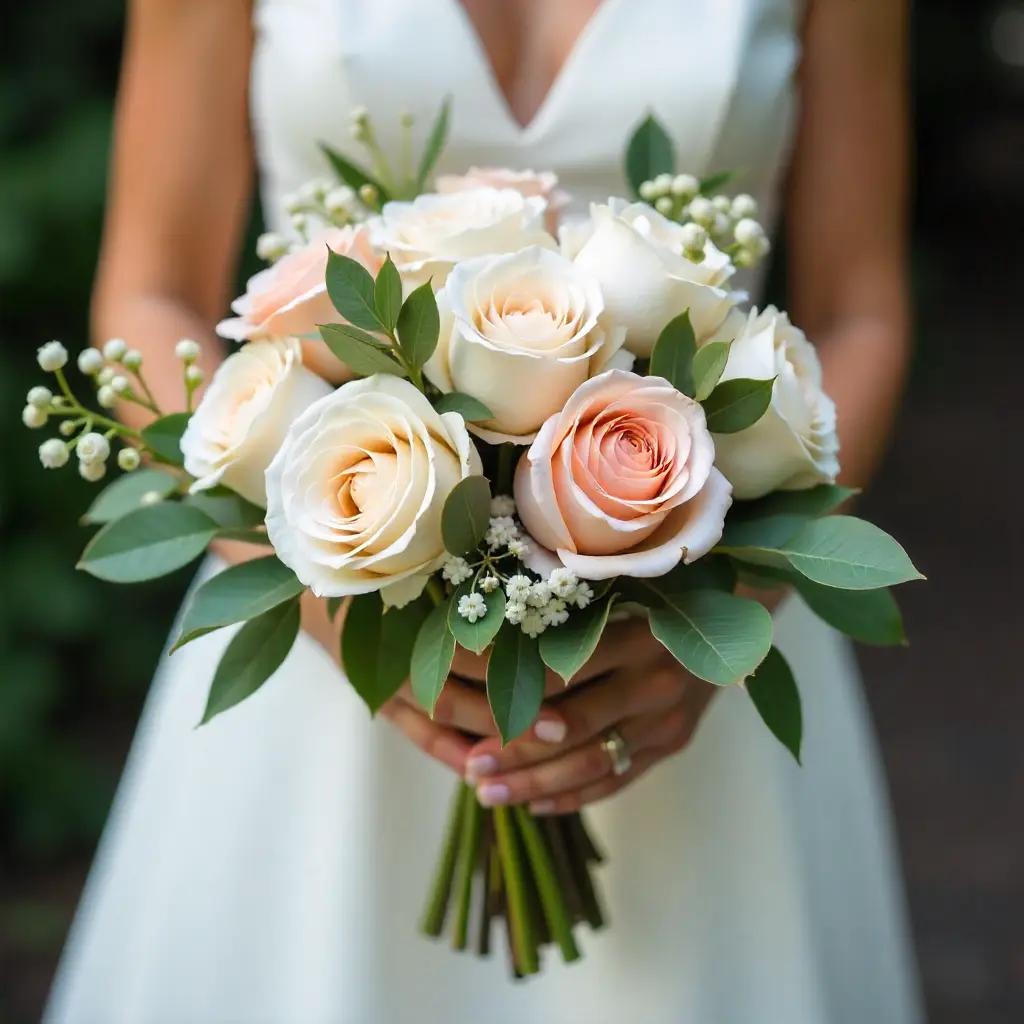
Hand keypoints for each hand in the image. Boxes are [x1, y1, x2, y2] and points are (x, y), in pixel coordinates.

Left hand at [377, 618, 660, 776]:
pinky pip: (618, 779)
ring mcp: (668, 719)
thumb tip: (481, 632)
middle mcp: (656, 680)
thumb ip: (560, 614)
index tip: (459, 701)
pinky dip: (574, 795)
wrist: (729, 622)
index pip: (556, 672)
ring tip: (488, 794)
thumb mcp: (615, 591)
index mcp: (635, 634)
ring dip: (535, 784)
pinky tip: (534, 803)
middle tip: (470, 766)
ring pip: (592, 764)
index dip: (503, 690)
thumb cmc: (656, 595)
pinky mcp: (673, 744)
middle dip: (515, 751)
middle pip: (572, 728)